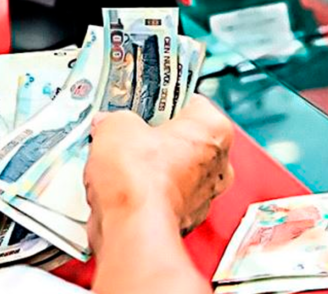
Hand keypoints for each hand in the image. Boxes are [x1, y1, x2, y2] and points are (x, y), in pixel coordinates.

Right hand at [85, 95, 233, 249]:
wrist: (130, 226)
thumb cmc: (137, 178)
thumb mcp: (115, 125)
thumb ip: (116, 119)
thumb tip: (110, 123)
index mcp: (213, 130)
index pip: (190, 102)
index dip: (160, 102)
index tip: (141, 104)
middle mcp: (218, 164)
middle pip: (182, 138)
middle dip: (154, 136)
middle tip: (127, 132)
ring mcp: (204, 196)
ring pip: (174, 169)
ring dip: (149, 166)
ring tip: (118, 160)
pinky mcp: (184, 219)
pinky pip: (164, 195)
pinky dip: (145, 192)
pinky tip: (122, 186)